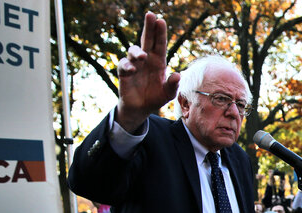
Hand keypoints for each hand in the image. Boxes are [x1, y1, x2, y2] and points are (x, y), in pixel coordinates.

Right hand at [116, 12, 179, 132]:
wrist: (141, 108)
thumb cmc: (155, 97)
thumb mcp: (168, 94)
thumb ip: (173, 85)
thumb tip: (178, 75)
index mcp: (158, 62)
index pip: (160, 44)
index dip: (160, 33)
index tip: (160, 20)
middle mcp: (146, 60)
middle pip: (147, 40)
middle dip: (149, 27)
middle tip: (150, 14)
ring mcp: (135, 65)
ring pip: (133, 50)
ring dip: (137, 52)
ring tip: (142, 57)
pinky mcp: (124, 73)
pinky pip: (124, 65)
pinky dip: (127, 65)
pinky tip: (132, 70)